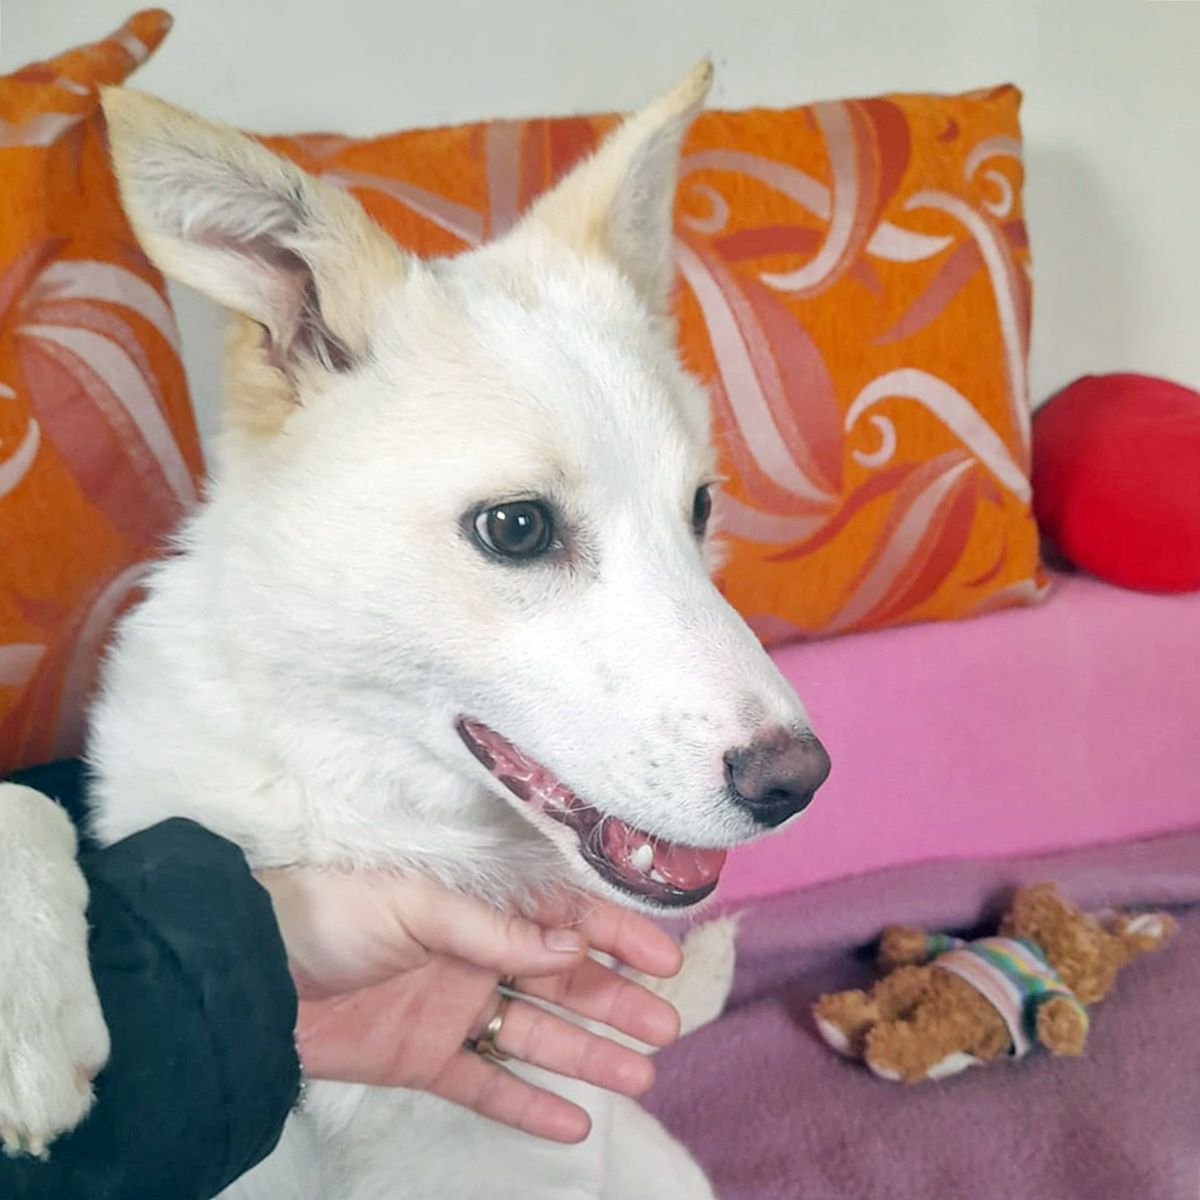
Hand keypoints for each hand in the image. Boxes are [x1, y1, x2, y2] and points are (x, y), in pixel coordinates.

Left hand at [256, 869, 681, 1141]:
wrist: (251, 971)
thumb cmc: (333, 913)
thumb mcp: (416, 904)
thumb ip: (495, 928)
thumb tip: (577, 942)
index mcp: (478, 906)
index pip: (562, 917)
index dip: (615, 935)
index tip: (665, 959)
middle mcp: (477, 955)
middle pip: (563, 980)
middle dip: (616, 1000)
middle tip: (668, 1025)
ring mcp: (454, 1010)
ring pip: (538, 1034)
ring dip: (589, 1054)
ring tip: (642, 1075)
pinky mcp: (425, 1060)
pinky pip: (487, 1086)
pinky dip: (528, 1105)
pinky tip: (574, 1125)